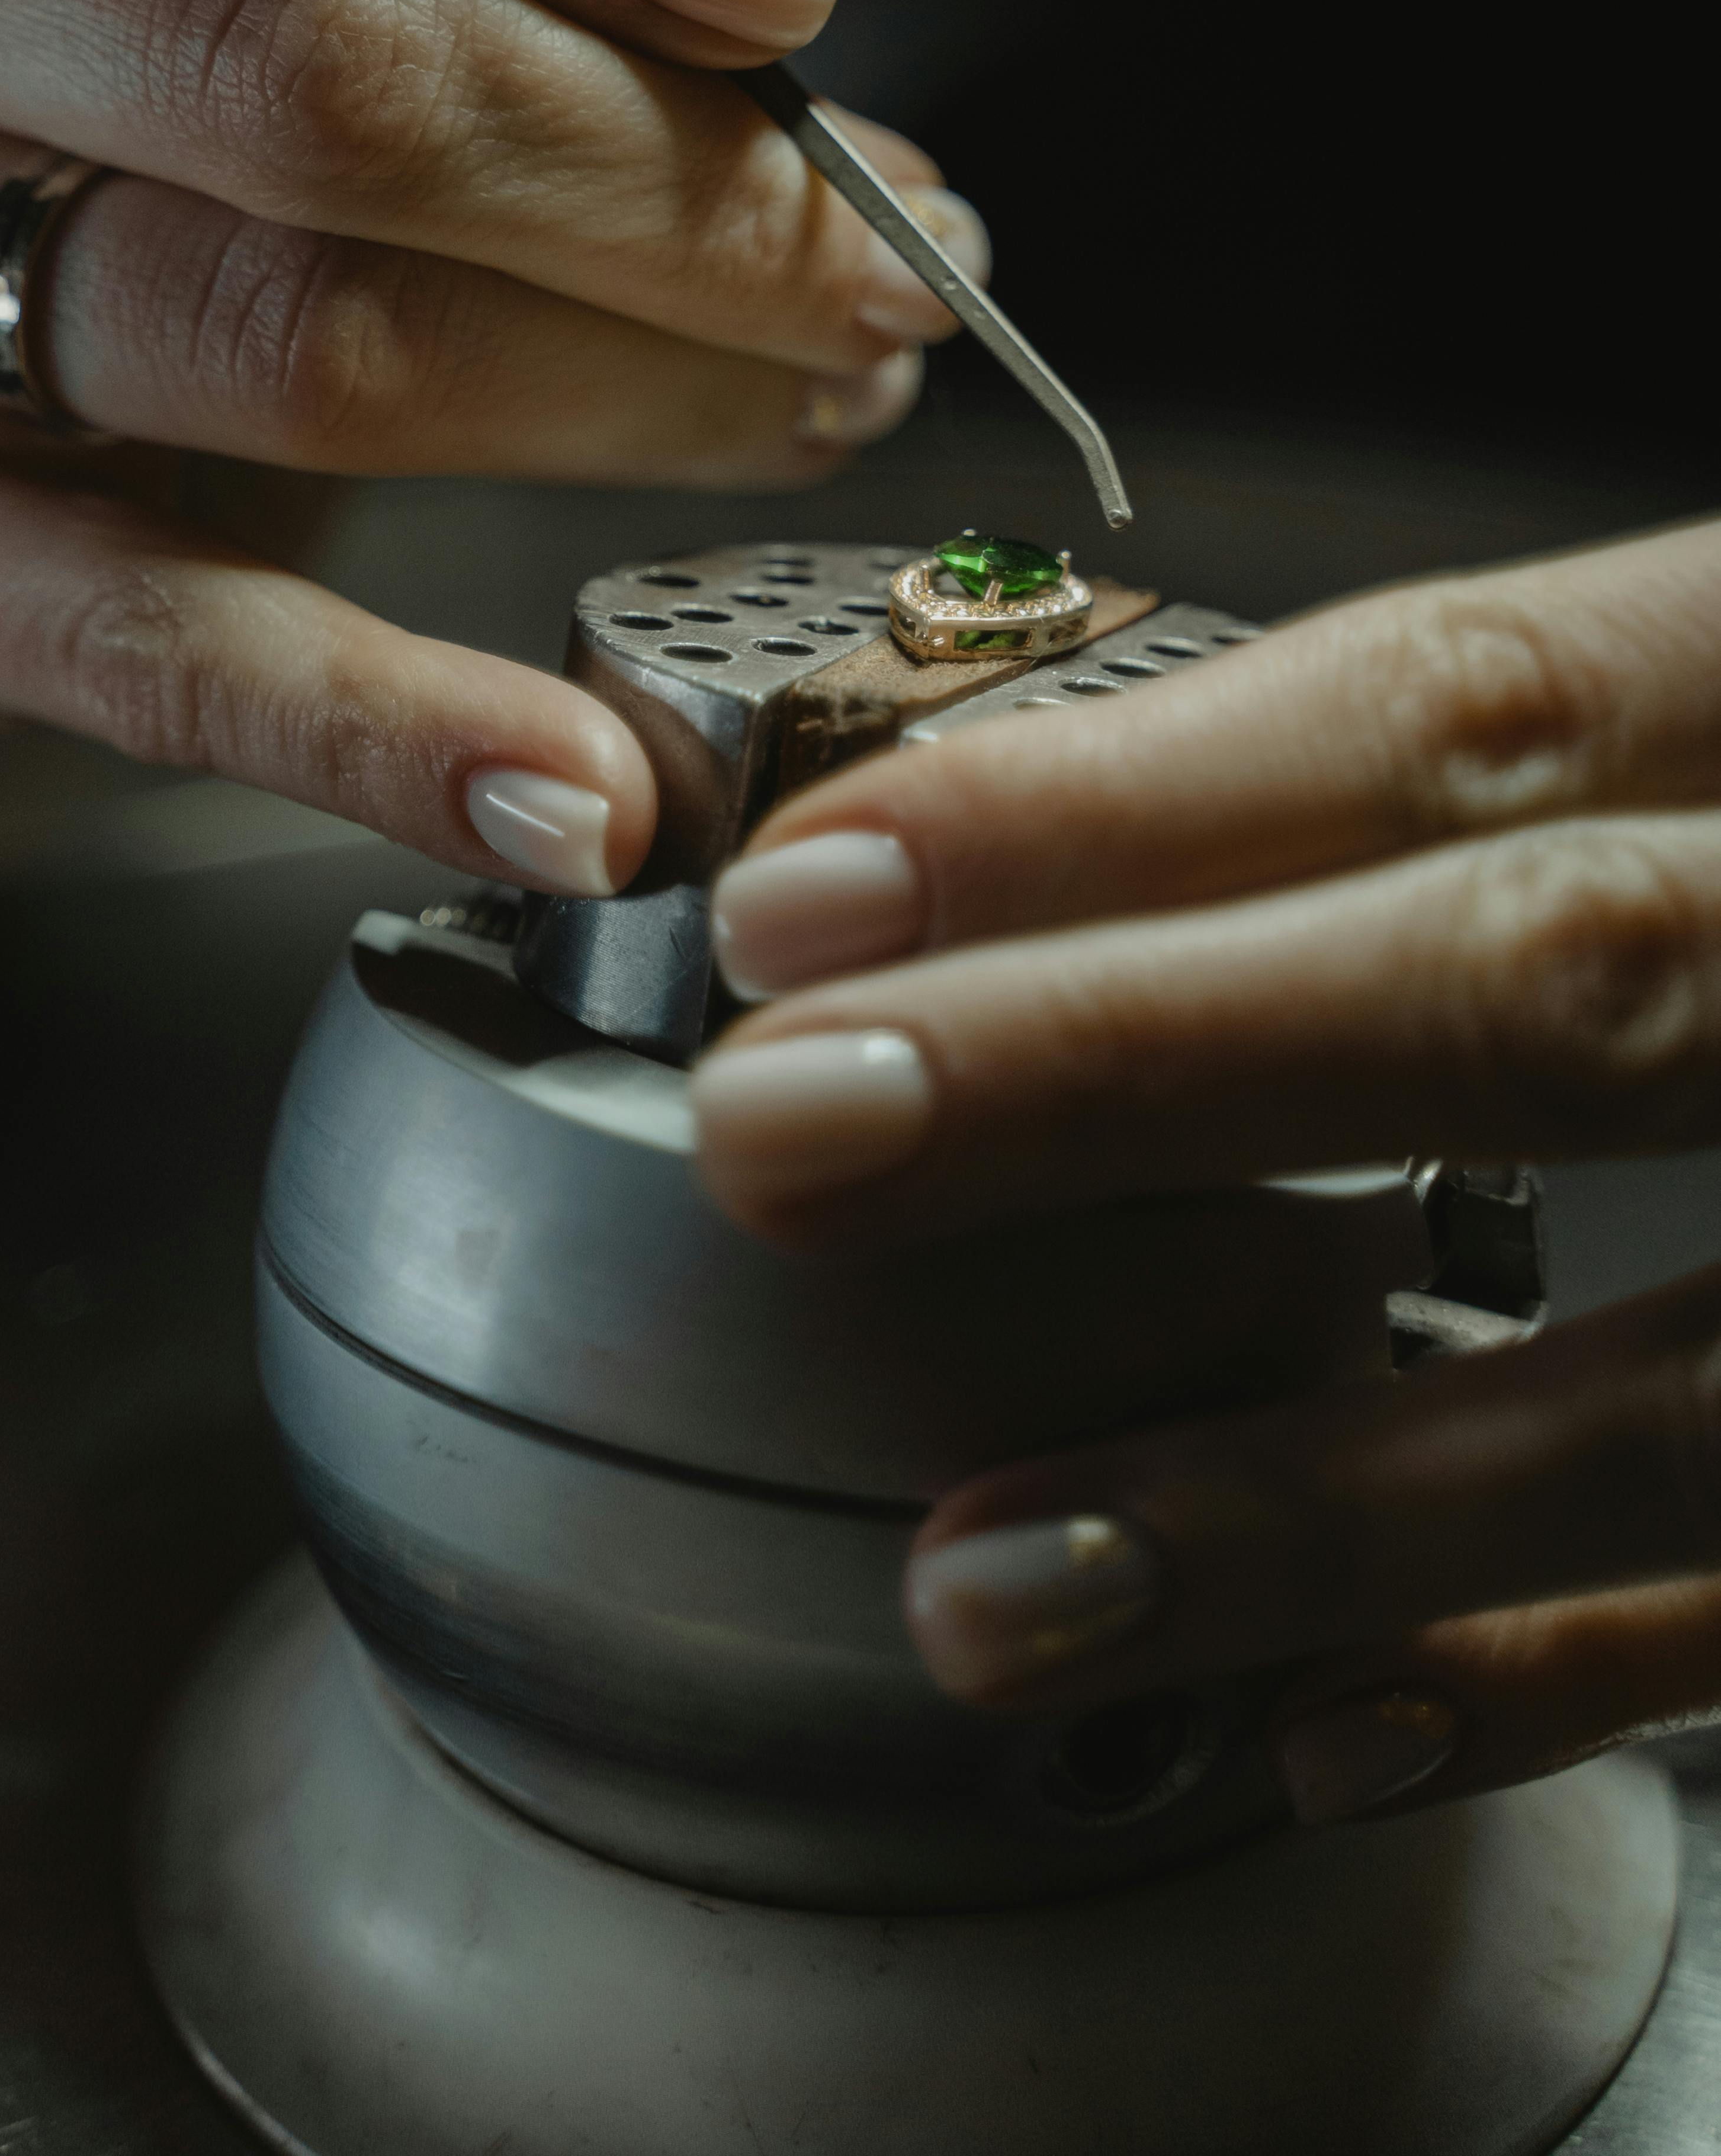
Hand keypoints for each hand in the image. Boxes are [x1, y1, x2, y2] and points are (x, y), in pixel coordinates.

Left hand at [689, 523, 1720, 1821]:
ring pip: (1694, 1373)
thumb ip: (1557, 776)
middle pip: (1559, 987)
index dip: (1139, 803)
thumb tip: (1094, 861)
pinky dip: (1567, 1662)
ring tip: (993, 1575)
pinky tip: (1310, 1719)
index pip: (1479, 712)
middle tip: (799, 1132)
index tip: (831, 888)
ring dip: (1324, 1488)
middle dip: (1150, 1061)